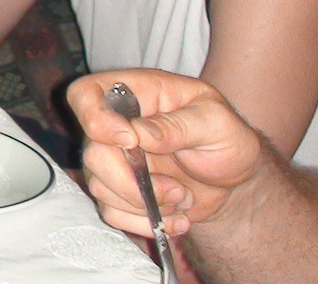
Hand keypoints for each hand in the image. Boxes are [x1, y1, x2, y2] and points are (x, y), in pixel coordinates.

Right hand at [68, 69, 267, 237]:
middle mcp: (116, 125)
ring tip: (183, 197)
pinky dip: (145, 222)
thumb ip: (179, 125)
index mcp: (136, 94)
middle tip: (176, 189)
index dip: (94, 119)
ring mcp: (114, 159)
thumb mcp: (217, 123)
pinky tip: (175, 217)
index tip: (130, 142)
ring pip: (100, 186)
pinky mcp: (119, 191)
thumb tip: (139, 132)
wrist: (233, 179)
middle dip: (133, 181)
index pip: (84, 94)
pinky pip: (112, 212)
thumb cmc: (226, 139)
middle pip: (92, 152)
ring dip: (146, 203)